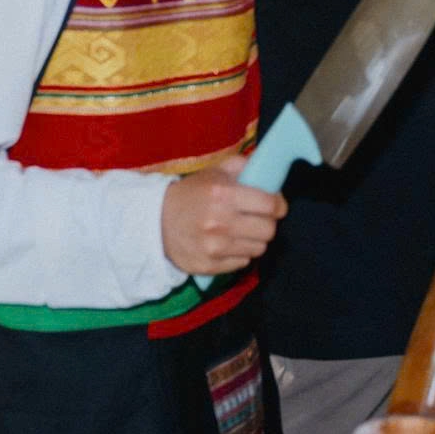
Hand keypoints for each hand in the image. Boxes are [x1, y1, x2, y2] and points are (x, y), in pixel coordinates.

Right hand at [160, 154, 286, 275]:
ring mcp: (214, 247)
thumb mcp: (215, 172)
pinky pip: (242, 263)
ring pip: (258, 249)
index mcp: (223, 195)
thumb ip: (244, 167)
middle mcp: (220, 222)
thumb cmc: (192, 194)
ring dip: (254, 240)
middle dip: (267, 223)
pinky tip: (228, 243)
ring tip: (242, 231)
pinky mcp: (208, 266)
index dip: (278, 205)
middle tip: (258, 219)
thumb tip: (270, 173)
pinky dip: (240, 254)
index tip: (276, 205)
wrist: (155, 222)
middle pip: (268, 230)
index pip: (270, 205)